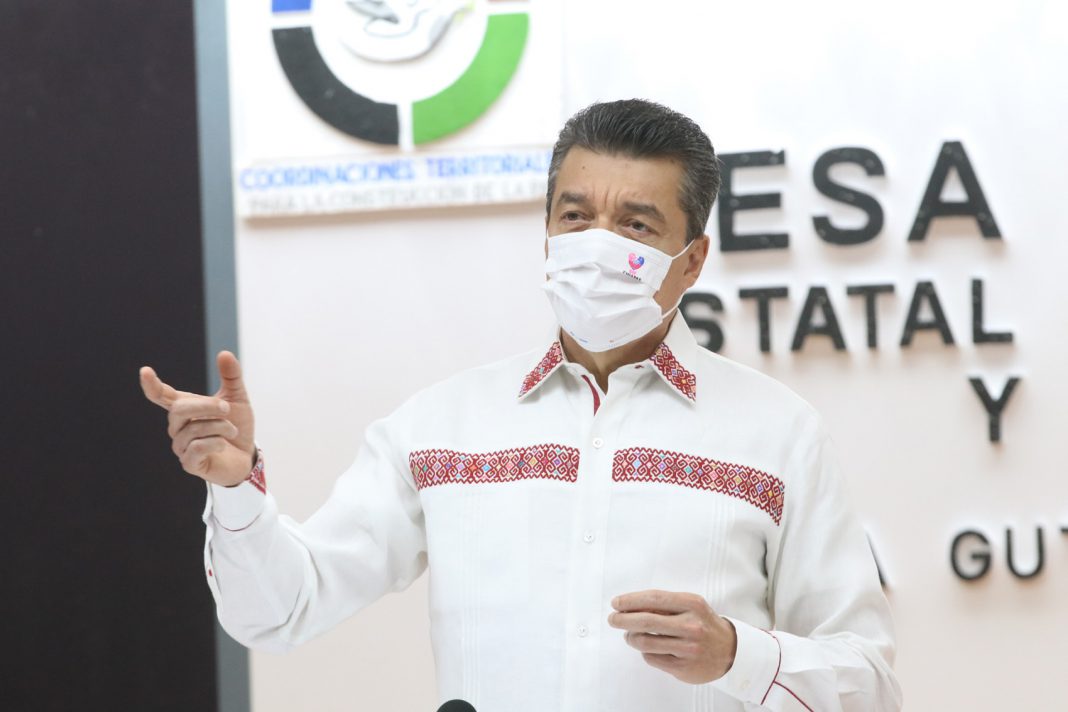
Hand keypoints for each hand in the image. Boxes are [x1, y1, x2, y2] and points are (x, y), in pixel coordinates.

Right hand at [139, 351, 256, 486]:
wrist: (247, 456)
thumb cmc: (238, 427)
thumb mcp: (238, 398)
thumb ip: (231, 377)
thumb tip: (225, 353)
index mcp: (186, 408)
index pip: (162, 396)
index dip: (152, 385)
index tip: (145, 371)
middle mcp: (178, 427)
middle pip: (179, 410)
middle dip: (206, 406)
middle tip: (227, 408)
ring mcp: (181, 446)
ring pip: (193, 429)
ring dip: (220, 426)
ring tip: (232, 430)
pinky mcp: (189, 463)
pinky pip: (196, 448)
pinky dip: (215, 442)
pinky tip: (224, 444)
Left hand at [608, 590, 736, 683]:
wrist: (729, 650)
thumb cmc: (702, 623)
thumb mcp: (690, 605)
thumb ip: (664, 604)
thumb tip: (628, 605)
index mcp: (692, 604)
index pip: (653, 599)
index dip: (630, 601)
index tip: (616, 603)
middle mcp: (691, 625)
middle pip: (646, 621)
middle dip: (623, 619)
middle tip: (613, 619)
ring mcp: (688, 648)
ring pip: (645, 642)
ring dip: (631, 637)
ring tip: (629, 635)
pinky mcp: (683, 667)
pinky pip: (652, 658)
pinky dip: (644, 652)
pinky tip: (648, 648)